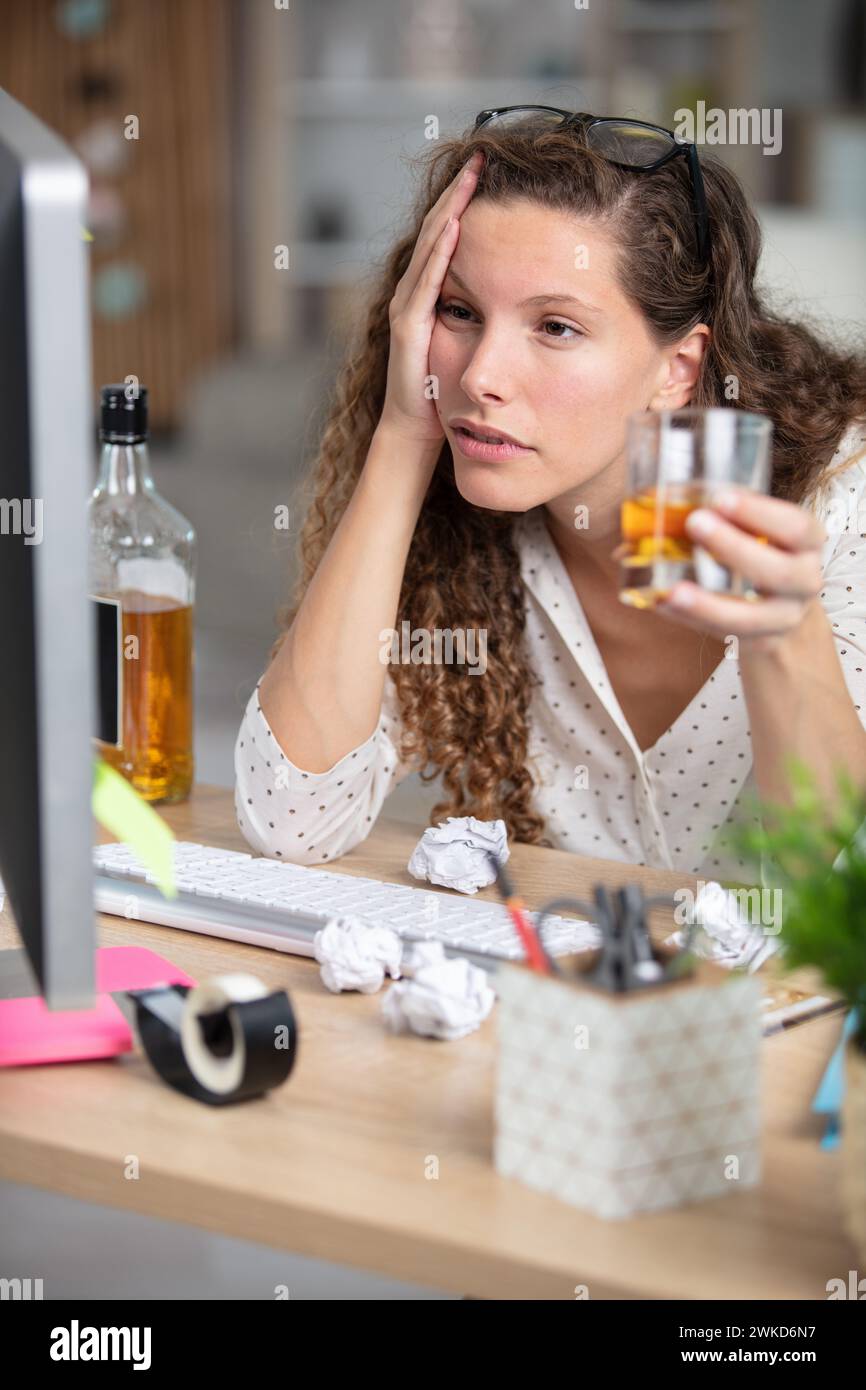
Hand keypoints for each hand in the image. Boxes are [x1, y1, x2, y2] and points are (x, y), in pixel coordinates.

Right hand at [380, 150, 483, 446]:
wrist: (421, 431)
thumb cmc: (451, 391)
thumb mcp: (480, 340)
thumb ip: (494, 313)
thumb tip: (536, 295)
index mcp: (436, 292)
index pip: (452, 235)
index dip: (470, 201)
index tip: (494, 169)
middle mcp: (417, 293)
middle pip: (439, 229)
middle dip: (460, 192)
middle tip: (482, 154)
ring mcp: (409, 308)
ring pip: (431, 247)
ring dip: (450, 210)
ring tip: (470, 177)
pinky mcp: (410, 329)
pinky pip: (427, 283)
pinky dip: (440, 253)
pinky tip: (455, 226)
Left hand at [655, 486, 827, 651]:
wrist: (784, 617)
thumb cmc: (762, 557)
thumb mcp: (758, 532)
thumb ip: (724, 515)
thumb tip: (650, 497)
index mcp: (807, 543)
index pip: (797, 527)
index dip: (761, 513)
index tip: (721, 498)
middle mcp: (804, 580)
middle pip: (780, 571)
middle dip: (734, 549)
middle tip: (695, 524)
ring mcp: (784, 616)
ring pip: (752, 617)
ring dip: (709, 603)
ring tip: (673, 590)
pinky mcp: (760, 642)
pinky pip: (726, 634)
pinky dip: (693, 619)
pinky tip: (664, 605)